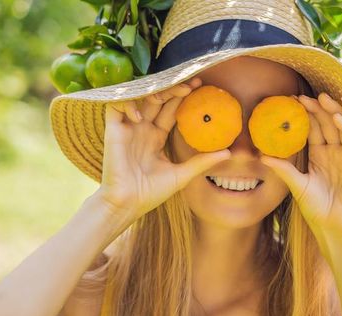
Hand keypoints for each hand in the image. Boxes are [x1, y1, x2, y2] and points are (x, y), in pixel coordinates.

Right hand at [95, 77, 230, 218]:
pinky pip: (116, 106)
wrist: (127, 205)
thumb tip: (228, 154)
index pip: (170, 109)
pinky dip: (128, 104)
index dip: (183, 97)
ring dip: (155, 91)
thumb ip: (202, 162)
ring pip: (140, 97)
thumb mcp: (182, 175)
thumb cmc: (151, 193)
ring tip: (172, 92)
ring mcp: (128, 128)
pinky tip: (141, 116)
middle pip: (158, 99)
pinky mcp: (113, 131)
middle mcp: (142, 128)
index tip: (201, 88)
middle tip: (193, 84)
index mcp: (156, 137)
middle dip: (174, 88)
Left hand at [259, 92, 341, 254]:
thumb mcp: (297, 186)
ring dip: (334, 112)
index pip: (315, 128)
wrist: (332, 229)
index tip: (291, 101)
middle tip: (303, 96)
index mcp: (321, 155)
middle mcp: (336, 153)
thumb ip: (284, 170)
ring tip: (322, 98)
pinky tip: (337, 119)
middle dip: (318, 108)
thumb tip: (262, 156)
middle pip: (328, 124)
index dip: (305, 114)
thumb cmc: (317, 209)